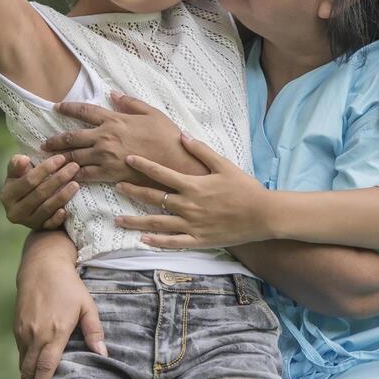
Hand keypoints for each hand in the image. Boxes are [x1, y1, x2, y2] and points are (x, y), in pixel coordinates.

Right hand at [0, 153, 80, 229]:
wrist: (29, 204)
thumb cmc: (24, 182)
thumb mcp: (17, 173)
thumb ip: (17, 164)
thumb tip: (23, 159)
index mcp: (7, 195)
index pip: (28, 181)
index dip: (45, 169)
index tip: (61, 158)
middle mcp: (15, 212)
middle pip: (39, 194)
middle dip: (58, 179)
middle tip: (74, 167)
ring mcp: (27, 222)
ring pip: (46, 208)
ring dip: (62, 196)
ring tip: (76, 183)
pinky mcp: (39, 229)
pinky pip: (49, 224)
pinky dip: (57, 218)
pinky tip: (66, 210)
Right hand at [13, 250, 105, 378]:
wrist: (41, 265)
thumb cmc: (68, 285)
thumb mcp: (87, 304)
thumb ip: (94, 330)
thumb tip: (103, 353)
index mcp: (54, 332)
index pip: (45, 368)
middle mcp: (35, 334)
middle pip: (28, 373)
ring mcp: (23, 331)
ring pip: (22, 364)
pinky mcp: (17, 327)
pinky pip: (20, 352)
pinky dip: (23, 367)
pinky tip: (28, 375)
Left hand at [41, 91, 199, 184]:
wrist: (175, 161)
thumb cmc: (167, 135)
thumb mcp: (151, 112)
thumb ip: (130, 102)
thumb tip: (113, 93)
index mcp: (114, 120)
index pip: (84, 111)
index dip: (68, 108)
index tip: (57, 108)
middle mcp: (105, 137)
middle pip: (72, 137)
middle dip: (55, 140)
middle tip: (44, 143)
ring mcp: (105, 156)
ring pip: (74, 157)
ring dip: (59, 158)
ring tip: (48, 161)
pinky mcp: (109, 173)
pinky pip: (86, 175)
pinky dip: (73, 176)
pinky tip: (65, 177)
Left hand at [114, 133, 273, 248]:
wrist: (262, 214)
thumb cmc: (244, 187)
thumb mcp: (223, 164)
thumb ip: (201, 150)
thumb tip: (182, 135)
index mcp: (193, 185)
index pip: (161, 173)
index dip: (143, 165)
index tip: (128, 159)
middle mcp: (188, 205)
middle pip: (154, 198)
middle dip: (133, 192)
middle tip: (116, 187)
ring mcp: (192, 225)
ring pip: (157, 224)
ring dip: (136, 222)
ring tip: (118, 220)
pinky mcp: (198, 240)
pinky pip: (173, 243)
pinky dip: (157, 242)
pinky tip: (143, 240)